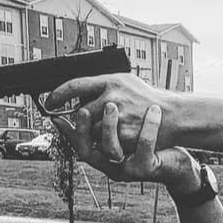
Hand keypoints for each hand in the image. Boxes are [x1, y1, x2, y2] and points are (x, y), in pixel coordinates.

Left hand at [46, 73, 175, 153]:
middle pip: (81, 112)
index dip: (59, 94)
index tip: (50, 102)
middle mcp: (113, 97)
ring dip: (95, 133)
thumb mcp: (127, 82)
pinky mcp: (124, 134)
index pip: (75, 85)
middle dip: (81, 120)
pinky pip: (105, 142)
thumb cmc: (149, 99)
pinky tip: (118, 136)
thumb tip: (78, 92)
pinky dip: (108, 141)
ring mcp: (118, 117)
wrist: (172, 115)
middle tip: (84, 122)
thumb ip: (104, 86)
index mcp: (111, 81)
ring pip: (91, 130)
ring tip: (110, 128)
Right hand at [52, 102, 197, 189]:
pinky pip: (144, 146)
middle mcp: (113, 167)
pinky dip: (148, 127)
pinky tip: (153, 110)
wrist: (180, 162)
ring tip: (112, 105)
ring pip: (112, 150)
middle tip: (84, 109)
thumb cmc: (153, 143)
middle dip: (84, 128)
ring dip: (109, 126)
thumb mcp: (126, 133)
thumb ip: (106, 122)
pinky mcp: (147, 167)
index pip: (77, 145)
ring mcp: (129, 169)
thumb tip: (83, 99)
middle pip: (87, 151)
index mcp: (104, 158)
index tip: (56, 115)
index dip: (67, 131)